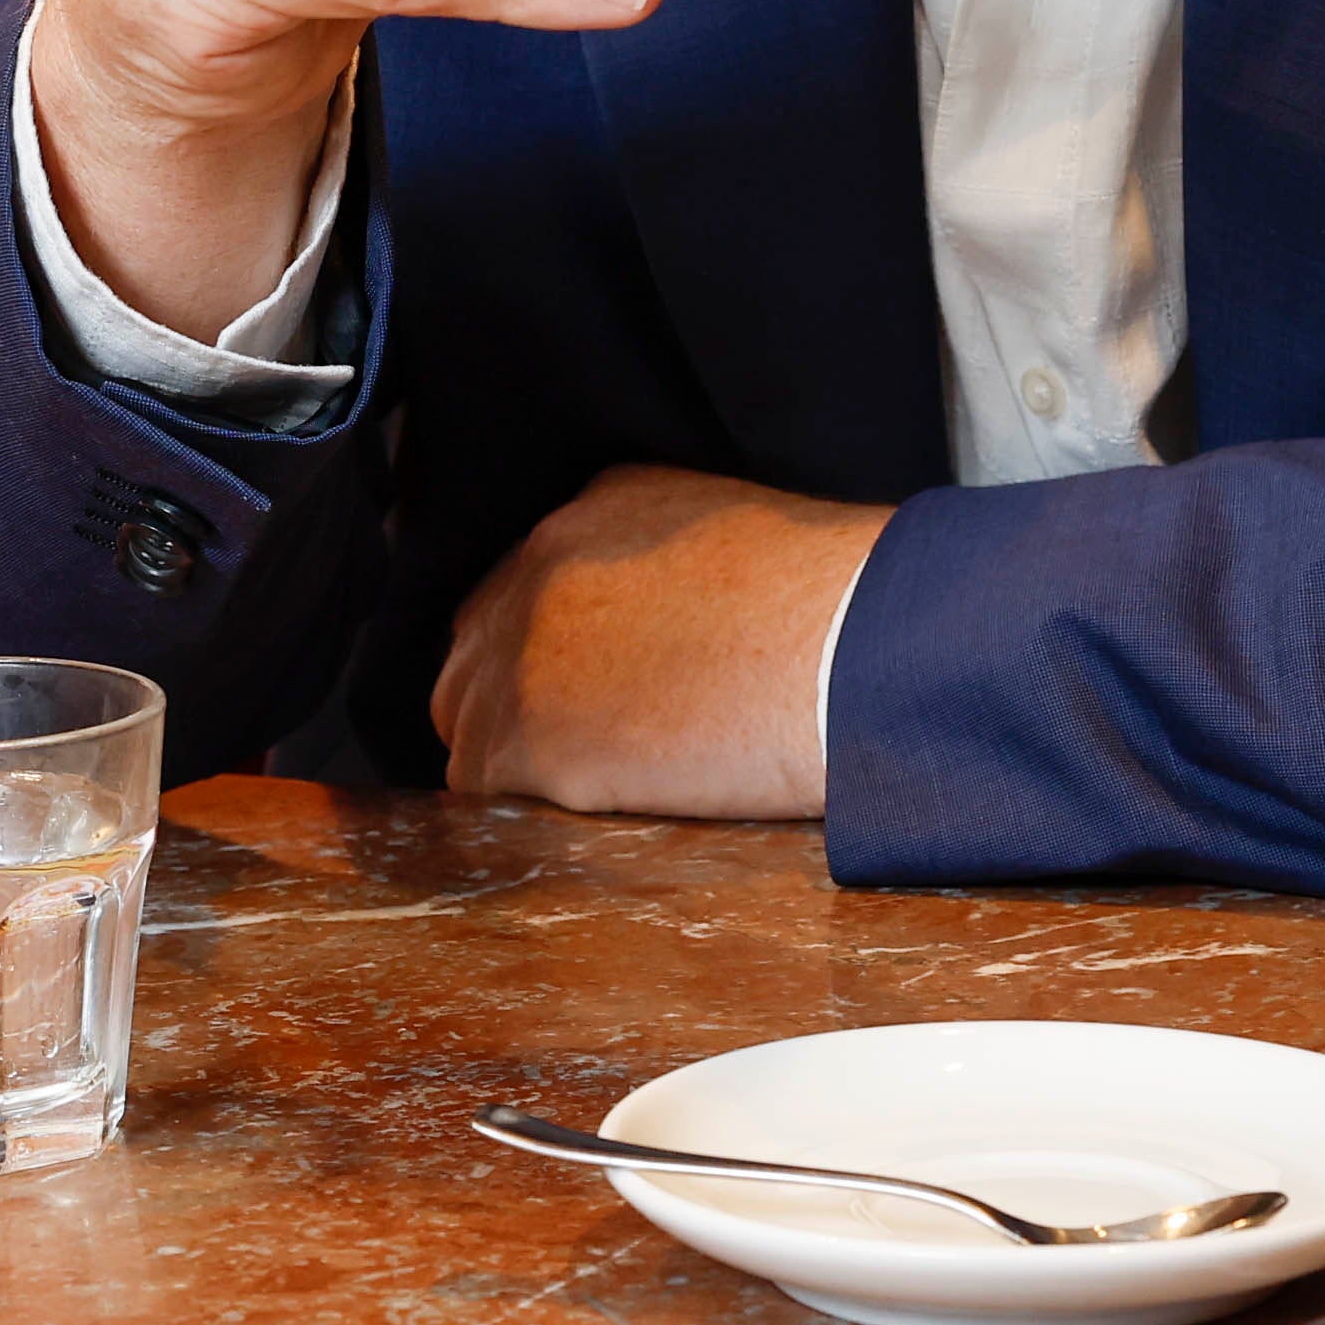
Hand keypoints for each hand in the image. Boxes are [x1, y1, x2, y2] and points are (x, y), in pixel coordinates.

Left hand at [431, 465, 886, 819]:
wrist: (857, 653)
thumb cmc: (839, 605)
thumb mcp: (737, 541)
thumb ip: (667, 569)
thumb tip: (666, 630)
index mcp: (594, 511)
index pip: (522, 590)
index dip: (548, 652)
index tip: (588, 689)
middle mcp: (538, 567)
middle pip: (476, 650)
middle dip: (514, 700)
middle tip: (582, 748)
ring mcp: (524, 650)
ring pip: (467, 720)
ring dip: (513, 759)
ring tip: (590, 789)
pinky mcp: (531, 735)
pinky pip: (483, 784)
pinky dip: (520, 805)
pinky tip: (585, 813)